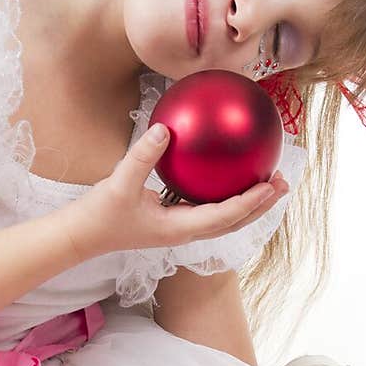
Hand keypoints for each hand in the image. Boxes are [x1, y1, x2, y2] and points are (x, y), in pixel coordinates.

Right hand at [62, 123, 289, 260]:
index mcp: (179, 228)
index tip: (269, 185)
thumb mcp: (119, 183)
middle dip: (260, 205)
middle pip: (234, 222)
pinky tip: (226, 176)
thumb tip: (164, 129)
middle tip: (283, 183)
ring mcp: (179, 228)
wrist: (82, 236)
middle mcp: (185, 231)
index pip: (224, 216)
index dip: (249, 202)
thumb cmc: (100, 215)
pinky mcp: (172, 221)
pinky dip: (225, 197)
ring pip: (224, 219)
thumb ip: (142, 156)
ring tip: (268, 183)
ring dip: (248, 204)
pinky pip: (207, 209)